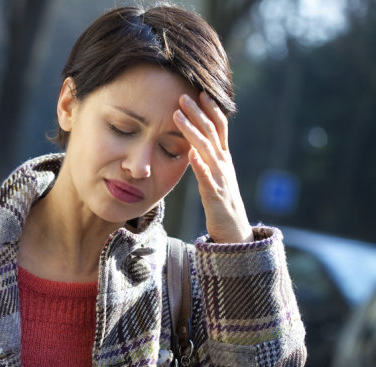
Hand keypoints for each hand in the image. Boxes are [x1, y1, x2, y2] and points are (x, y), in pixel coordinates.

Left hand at [172, 92, 252, 243]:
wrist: (233, 230)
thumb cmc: (220, 201)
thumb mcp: (214, 175)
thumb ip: (206, 159)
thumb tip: (192, 145)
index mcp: (223, 158)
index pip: (219, 128)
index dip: (211, 110)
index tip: (200, 92)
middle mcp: (224, 164)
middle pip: (212, 132)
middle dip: (198, 113)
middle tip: (184, 96)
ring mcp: (220, 178)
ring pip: (206, 149)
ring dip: (192, 130)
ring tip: (178, 115)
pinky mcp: (214, 194)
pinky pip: (206, 177)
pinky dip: (200, 165)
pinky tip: (191, 153)